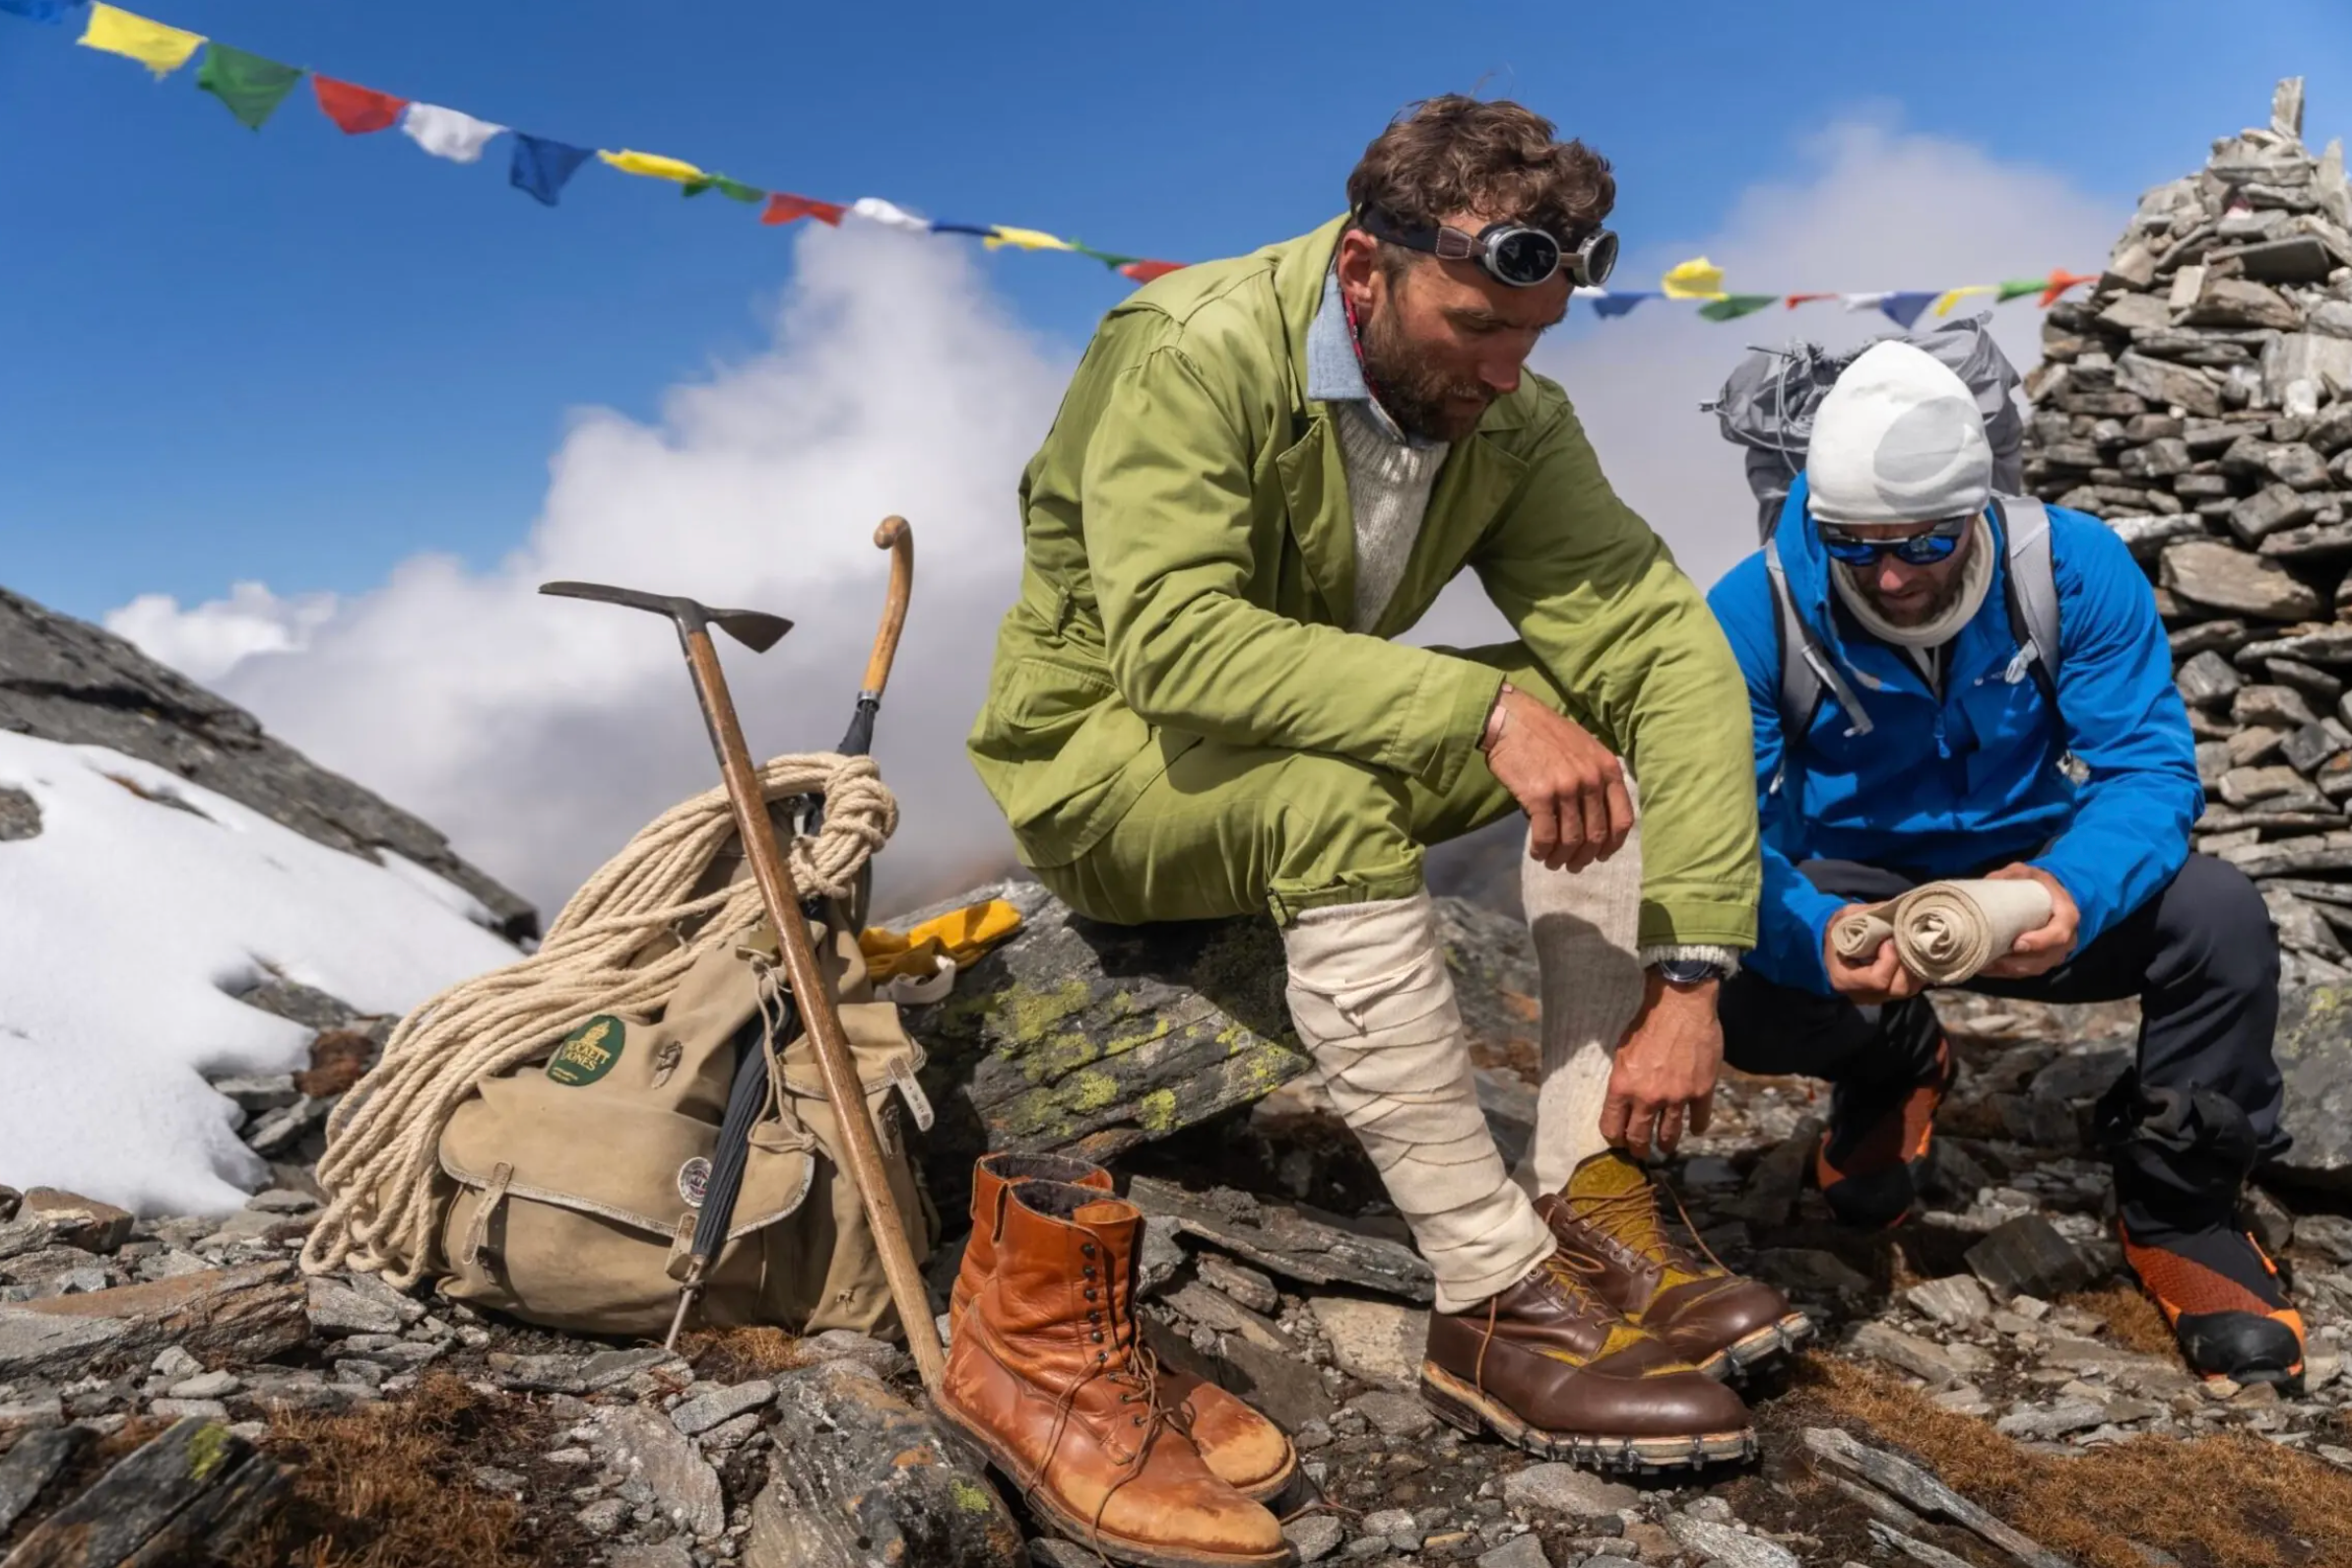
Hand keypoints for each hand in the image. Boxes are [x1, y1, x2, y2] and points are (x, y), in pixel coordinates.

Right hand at [1480, 685, 1633, 872]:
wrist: (1511, 719)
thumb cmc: (1546, 733)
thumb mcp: (1585, 749)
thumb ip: (1596, 777)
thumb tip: (1597, 818)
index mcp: (1608, 768)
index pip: (1623, 820)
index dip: (1613, 845)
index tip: (1601, 856)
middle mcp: (1591, 780)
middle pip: (1597, 835)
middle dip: (1585, 857)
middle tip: (1573, 865)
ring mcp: (1566, 788)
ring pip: (1572, 840)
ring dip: (1561, 858)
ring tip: (1552, 862)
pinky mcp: (1539, 796)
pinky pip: (1546, 836)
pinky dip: (1542, 851)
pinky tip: (1537, 853)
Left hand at [1600, 973, 1721, 1159]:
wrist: (1681, 1006)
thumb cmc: (1647, 1024)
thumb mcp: (1622, 1053)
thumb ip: (1624, 1081)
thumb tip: (1625, 1101)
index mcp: (1622, 1088)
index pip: (1612, 1127)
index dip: (1615, 1139)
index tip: (1619, 1141)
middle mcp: (1647, 1099)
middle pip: (1639, 1137)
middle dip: (1638, 1149)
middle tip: (1640, 1153)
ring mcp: (1676, 1098)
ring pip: (1669, 1135)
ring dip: (1666, 1144)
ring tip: (1665, 1147)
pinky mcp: (1701, 1092)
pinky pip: (1699, 1121)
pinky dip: (1696, 1127)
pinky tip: (1694, 1129)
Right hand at [1823, 904, 1926, 1004]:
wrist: (1832, 948)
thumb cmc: (1838, 932)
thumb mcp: (1845, 917)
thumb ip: (1869, 913)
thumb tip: (1898, 910)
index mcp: (1844, 978)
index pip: (1877, 979)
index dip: (1890, 960)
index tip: (1889, 940)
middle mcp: (1861, 994)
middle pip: (1897, 988)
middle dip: (1907, 964)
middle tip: (1905, 944)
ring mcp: (1876, 998)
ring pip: (1908, 991)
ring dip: (1915, 968)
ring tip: (1913, 949)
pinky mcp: (1888, 996)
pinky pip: (1911, 990)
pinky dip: (1917, 973)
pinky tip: (1915, 957)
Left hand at [1977, 863, 2079, 978]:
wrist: (2053, 895)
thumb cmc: (2040, 884)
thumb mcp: (2028, 874)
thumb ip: (2010, 876)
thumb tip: (1986, 884)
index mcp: (2066, 915)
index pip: (2059, 933)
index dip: (2040, 942)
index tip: (2017, 944)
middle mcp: (2065, 939)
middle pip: (2043, 959)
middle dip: (2015, 963)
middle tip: (1989, 959)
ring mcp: (2055, 953)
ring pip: (2033, 969)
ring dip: (2007, 970)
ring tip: (1982, 965)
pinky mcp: (2043, 960)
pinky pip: (2026, 971)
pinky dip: (2006, 972)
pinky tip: (1986, 967)